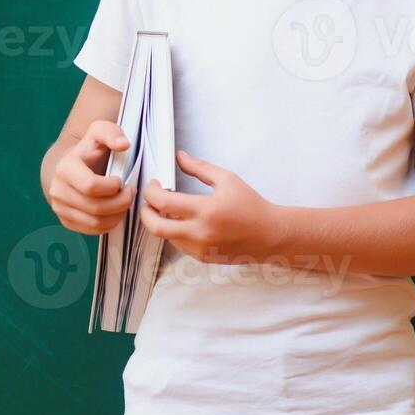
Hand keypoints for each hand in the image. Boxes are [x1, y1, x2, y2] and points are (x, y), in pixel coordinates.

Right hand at [47, 119, 136, 235]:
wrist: (69, 167)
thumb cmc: (88, 150)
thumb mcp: (99, 132)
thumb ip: (112, 133)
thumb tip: (123, 145)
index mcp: (65, 168)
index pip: (91, 186)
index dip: (113, 187)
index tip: (122, 180)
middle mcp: (57, 190)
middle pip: (96, 207)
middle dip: (120, 203)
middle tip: (130, 193)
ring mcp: (59, 207)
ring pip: (95, 222)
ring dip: (117, 215)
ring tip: (124, 202)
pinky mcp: (65, 221)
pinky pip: (91, 230)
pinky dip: (108, 225)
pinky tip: (114, 212)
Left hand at [139, 150, 278, 262]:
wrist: (270, 235)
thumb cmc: (251, 206)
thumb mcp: (227, 179)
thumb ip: (199, 168)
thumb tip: (179, 156)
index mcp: (206, 211)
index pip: (163, 202)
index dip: (151, 191)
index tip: (154, 184)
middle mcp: (200, 233)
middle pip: (155, 226)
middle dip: (145, 211)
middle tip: (149, 200)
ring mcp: (200, 248)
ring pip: (165, 236)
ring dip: (160, 221)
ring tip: (168, 208)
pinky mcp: (201, 257)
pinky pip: (177, 244)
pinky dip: (173, 232)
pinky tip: (181, 220)